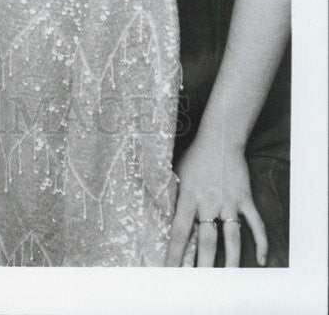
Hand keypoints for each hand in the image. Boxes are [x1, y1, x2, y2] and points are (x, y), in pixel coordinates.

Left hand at [165, 133, 267, 266]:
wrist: (220, 139)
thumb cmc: (195, 156)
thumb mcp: (177, 173)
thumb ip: (174, 194)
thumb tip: (163, 213)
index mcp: (188, 196)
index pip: (179, 231)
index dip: (175, 253)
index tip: (170, 271)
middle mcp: (208, 202)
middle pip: (206, 241)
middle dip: (203, 265)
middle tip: (200, 284)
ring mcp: (229, 202)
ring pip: (232, 238)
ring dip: (230, 260)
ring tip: (228, 279)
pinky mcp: (245, 199)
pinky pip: (256, 225)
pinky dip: (261, 243)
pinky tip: (261, 260)